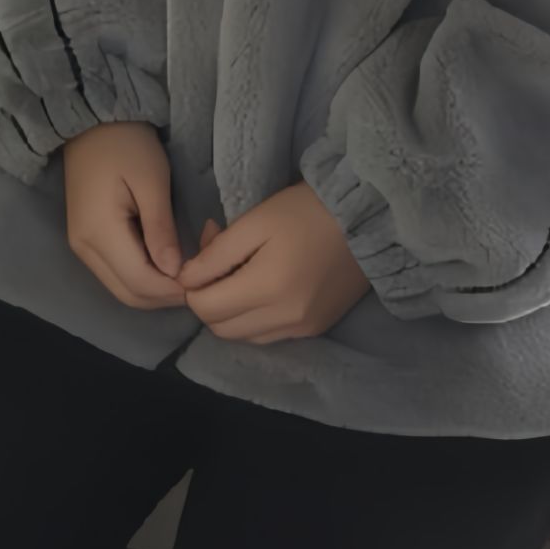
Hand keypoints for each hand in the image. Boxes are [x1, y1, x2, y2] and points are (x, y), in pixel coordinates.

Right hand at [62, 121, 187, 309]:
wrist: (92, 121)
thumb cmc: (127, 144)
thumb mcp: (151, 181)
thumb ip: (161, 229)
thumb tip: (174, 273)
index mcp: (99, 233)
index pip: (139, 283)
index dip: (171, 290)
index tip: (201, 281)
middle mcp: (84, 249)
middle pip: (127, 294)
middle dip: (163, 296)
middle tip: (195, 281)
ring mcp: (81, 247)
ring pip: (120, 288)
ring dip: (152, 289)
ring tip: (182, 273)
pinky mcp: (84, 241)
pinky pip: (114, 274)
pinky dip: (139, 277)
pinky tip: (161, 263)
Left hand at [176, 183, 370, 342]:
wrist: (364, 218)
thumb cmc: (305, 211)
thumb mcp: (255, 222)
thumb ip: (216, 254)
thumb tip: (185, 279)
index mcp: (267, 289)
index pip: (205, 308)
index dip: (192, 287)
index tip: (200, 260)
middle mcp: (284, 319)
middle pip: (221, 329)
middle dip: (208, 301)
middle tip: (217, 265)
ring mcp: (302, 329)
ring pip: (243, 337)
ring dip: (230, 314)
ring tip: (239, 276)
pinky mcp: (315, 330)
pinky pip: (268, 336)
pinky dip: (254, 320)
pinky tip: (261, 290)